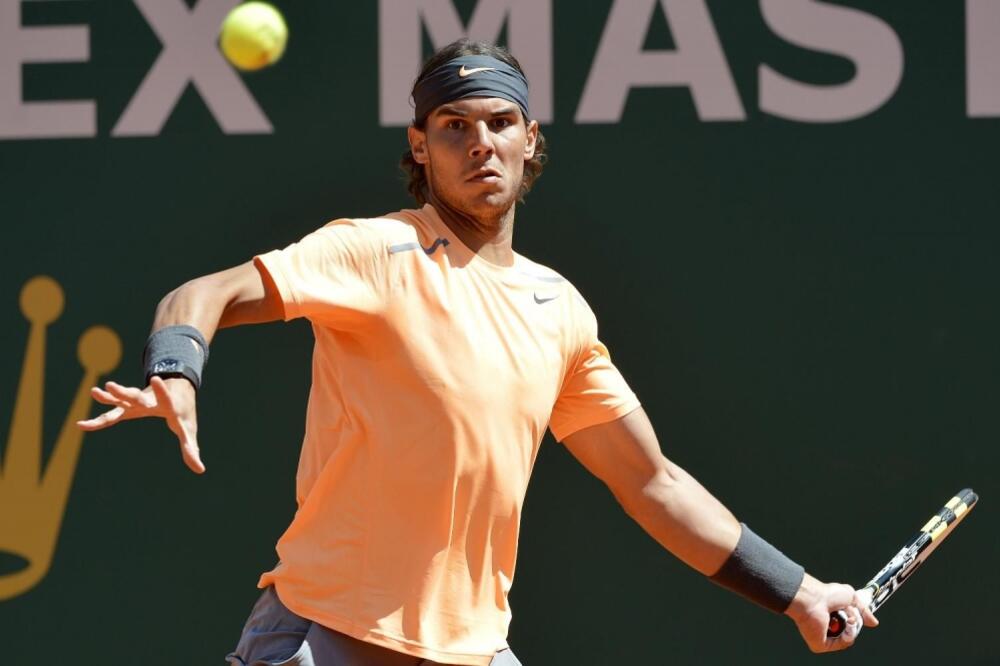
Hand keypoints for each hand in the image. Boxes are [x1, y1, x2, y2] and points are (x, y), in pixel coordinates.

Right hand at [76, 376, 204, 473]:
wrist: (176, 387)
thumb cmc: (183, 411)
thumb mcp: (188, 429)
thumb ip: (191, 448)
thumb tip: (201, 470)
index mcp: (168, 404)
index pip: (166, 399)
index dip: (162, 391)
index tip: (155, 378)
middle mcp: (150, 401)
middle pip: (138, 397)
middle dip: (127, 392)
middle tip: (112, 385)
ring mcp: (138, 401)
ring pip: (122, 399)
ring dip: (111, 396)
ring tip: (95, 391)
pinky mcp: (129, 405)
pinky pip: (112, 410)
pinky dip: (100, 418)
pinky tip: (82, 425)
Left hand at [785, 573, 877, 651]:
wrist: (814, 599)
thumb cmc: (827, 594)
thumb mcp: (851, 597)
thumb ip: (864, 610)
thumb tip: (874, 622)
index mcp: (829, 615)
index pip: (848, 623)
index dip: (855, 618)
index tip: (858, 613)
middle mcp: (825, 627)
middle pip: (850, 631)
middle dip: (855, 621)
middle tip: (849, 611)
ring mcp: (823, 636)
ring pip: (848, 639)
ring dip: (852, 627)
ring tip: (846, 616)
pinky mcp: (819, 645)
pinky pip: (842, 644)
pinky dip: (847, 635)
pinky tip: (845, 625)